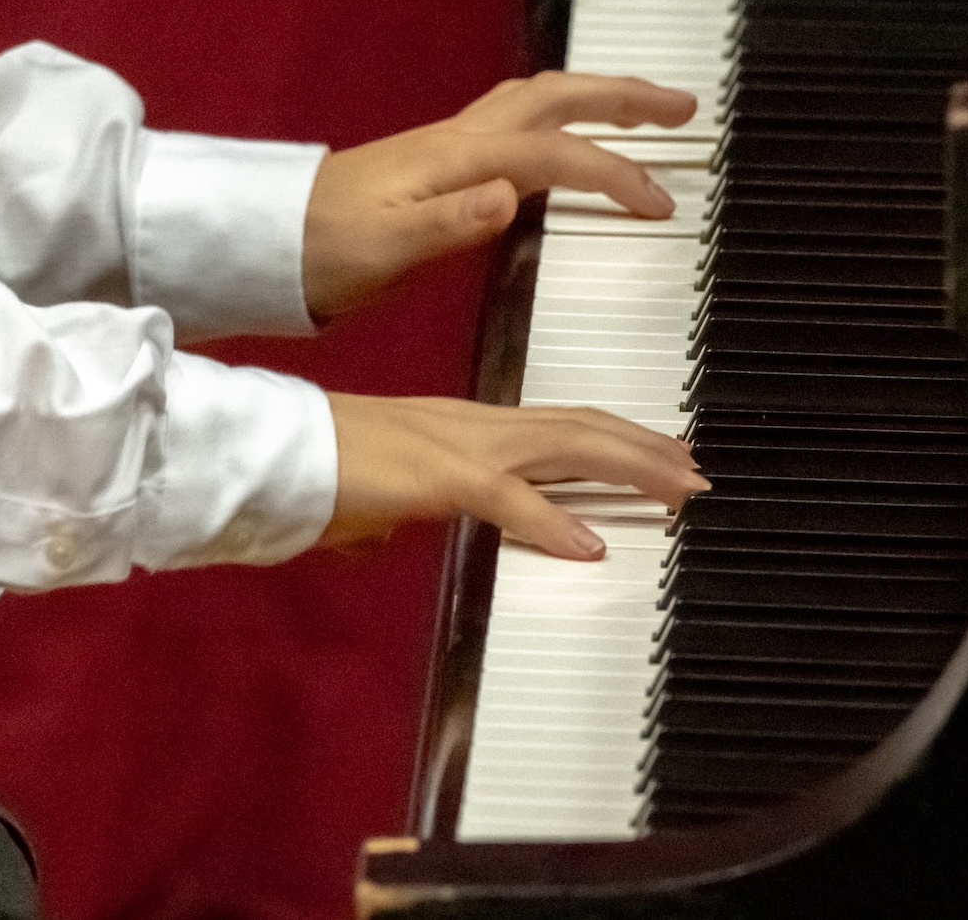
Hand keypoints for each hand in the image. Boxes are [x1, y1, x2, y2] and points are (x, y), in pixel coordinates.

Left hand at [301, 71, 697, 321]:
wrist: (265, 244)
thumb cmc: (321, 253)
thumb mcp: (381, 250)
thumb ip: (447, 225)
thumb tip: (510, 198)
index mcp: (453, 159)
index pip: (552, 153)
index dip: (612, 172)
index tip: (661, 204)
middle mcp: (456, 141)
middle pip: (553, 97)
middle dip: (622, 97)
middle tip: (684, 108)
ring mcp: (447, 148)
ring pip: (535, 103)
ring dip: (595, 100)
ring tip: (646, 112)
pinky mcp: (437, 165)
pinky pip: (516, 126)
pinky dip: (559, 122)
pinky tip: (568, 143)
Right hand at [323, 392, 705, 559]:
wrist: (269, 450)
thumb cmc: (313, 472)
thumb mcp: (376, 495)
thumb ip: (398, 509)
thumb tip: (394, 533)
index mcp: (462, 426)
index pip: (558, 423)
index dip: (616, 436)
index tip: (663, 453)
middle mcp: (472, 424)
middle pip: (580, 425)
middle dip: (646, 447)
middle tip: (698, 471)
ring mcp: (458, 444)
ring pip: (565, 446)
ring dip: (630, 469)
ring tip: (679, 491)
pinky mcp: (435, 476)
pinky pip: (507, 498)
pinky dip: (554, 520)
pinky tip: (591, 544)